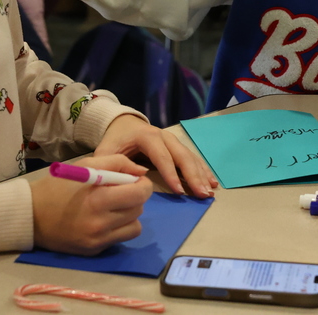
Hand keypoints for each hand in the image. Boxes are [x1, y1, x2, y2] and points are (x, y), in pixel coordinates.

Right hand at [30, 154, 152, 254]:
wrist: (30, 216)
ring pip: (135, 226)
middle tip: (122, 191)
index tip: (134, 180)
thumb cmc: (57, 186)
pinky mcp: (95, 251)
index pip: (139, 194)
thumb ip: (118, 163)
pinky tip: (104, 219)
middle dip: (136, 197)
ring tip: (112, 206)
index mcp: (98, 199)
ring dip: (129, 214)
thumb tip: (141, 172)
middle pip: (139, 209)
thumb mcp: (86, 165)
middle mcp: (101, 224)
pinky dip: (118, 228)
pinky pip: (120, 238)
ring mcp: (98, 241)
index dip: (143, 184)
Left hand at [96, 114, 216, 197]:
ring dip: (201, 174)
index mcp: (147, 136)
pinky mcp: (177, 146)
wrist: (123, 123)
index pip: (162, 156)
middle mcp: (164, 136)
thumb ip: (111, 165)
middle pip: (182, 156)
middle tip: (201, 194)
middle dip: (193, 176)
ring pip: (190, 157)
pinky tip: (211, 182)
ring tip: (209, 191)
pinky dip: (203, 170)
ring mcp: (173, 140)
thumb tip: (125, 182)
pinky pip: (193, 158)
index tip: (178, 192)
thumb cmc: (115, 140)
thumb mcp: (106, 150)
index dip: (170, 174)